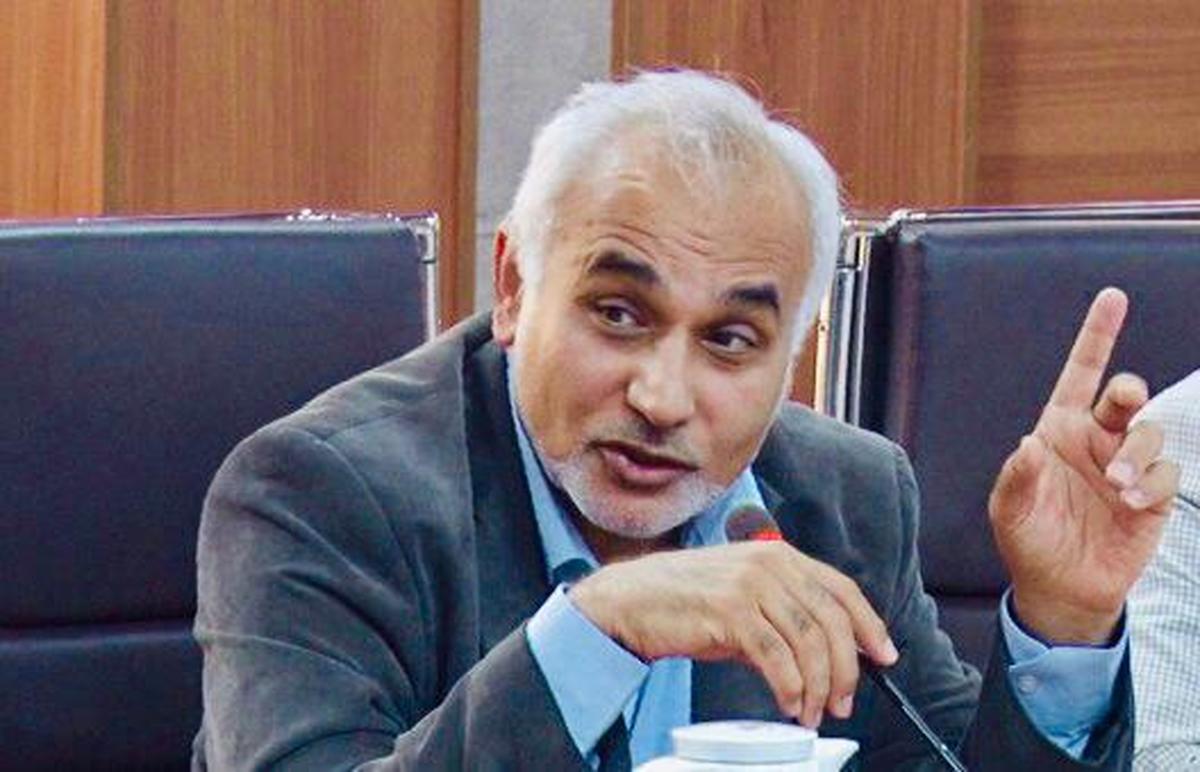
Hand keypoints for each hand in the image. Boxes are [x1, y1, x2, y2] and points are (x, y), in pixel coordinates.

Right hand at [568, 541, 897, 727]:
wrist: (629, 602)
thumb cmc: (683, 602)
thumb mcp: (743, 599)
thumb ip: (784, 617)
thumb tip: (826, 656)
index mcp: (778, 554)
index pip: (841, 589)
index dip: (870, 625)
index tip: (884, 657)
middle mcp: (769, 563)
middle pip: (832, 620)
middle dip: (846, 669)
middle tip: (842, 703)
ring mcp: (749, 584)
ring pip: (809, 641)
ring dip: (817, 686)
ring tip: (812, 712)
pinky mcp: (730, 611)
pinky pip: (776, 657)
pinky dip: (790, 688)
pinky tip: (789, 704)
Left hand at [989, 288, 1179, 643]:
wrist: (1059, 588)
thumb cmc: (1028, 539)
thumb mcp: (1009, 510)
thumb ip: (1017, 477)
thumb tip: (1028, 444)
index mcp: (1059, 429)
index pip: (1080, 373)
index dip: (1097, 335)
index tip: (1113, 297)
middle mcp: (1096, 439)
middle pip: (1125, 396)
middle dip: (1130, 391)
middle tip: (1123, 401)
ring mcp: (1127, 466)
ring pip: (1150, 433)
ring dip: (1136, 453)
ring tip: (1115, 485)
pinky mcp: (1152, 496)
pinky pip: (1166, 473)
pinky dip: (1151, 484)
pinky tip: (1129, 505)